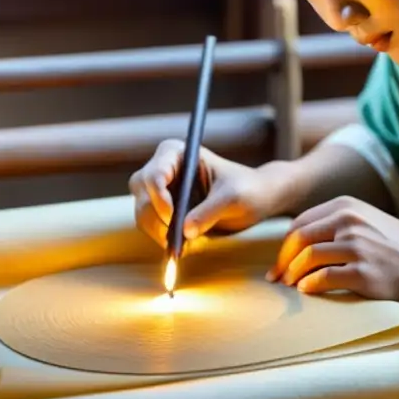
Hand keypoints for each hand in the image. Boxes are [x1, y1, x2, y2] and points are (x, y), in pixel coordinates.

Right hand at [129, 139, 286, 247]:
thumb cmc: (248, 188)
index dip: (158, 197)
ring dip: (159, 232)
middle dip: (155, 217)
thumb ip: (209, 212)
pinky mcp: (165, 211)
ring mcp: (161, 191)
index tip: (172, 217)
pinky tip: (186, 245)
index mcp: (177, 153)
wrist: (256, 199)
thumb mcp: (233, 198)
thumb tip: (185, 231)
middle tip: (175, 237)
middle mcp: (164, 169)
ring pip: (143, 214)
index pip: (154, 174)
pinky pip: (152, 227)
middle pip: (141, 194)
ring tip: (187, 244)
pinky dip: (164, 239)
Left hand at [268, 196, 398, 302]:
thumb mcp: (366, 220)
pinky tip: (307, 290)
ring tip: (291, 286)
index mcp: (346, 206)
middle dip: (283, 261)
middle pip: (299, 240)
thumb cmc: (396, 246)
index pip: (300, 224)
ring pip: (307, 258)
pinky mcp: (363, 272)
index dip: (285, 246)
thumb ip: (336, 224)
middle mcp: (349, 221)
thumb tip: (299, 244)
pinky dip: (310, 285)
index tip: (280, 263)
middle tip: (277, 278)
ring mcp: (356, 246)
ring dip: (293, 275)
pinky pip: (324, 278)